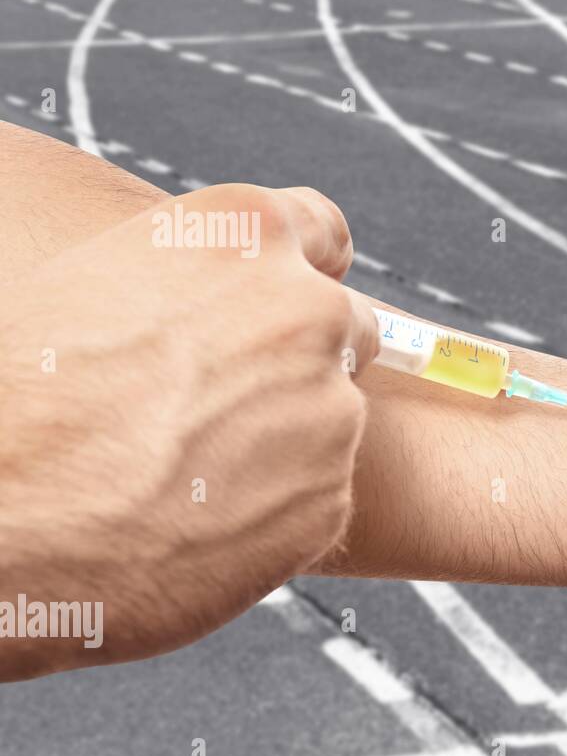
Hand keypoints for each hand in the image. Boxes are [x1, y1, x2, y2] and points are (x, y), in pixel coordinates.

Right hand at [0, 184, 376, 676]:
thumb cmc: (18, 390)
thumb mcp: (98, 279)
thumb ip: (192, 278)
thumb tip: (229, 299)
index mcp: (246, 232)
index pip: (325, 233)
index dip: (307, 270)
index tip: (289, 302)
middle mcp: (307, 310)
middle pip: (344, 328)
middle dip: (302, 361)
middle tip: (227, 405)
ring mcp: (330, 410)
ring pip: (331, 421)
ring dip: (284, 443)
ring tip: (183, 475)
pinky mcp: (329, 500)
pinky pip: (317, 499)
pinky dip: (275, 513)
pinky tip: (196, 523)